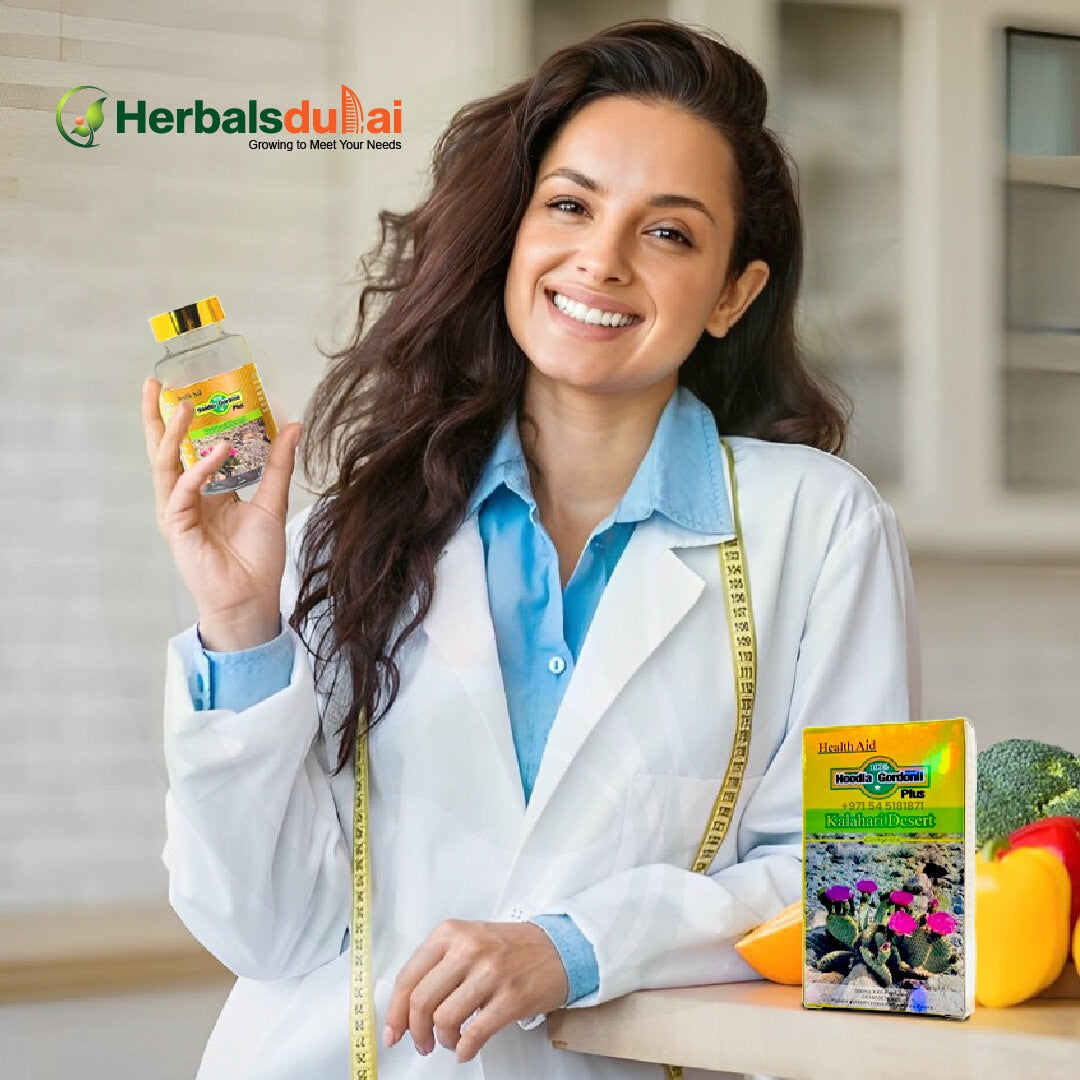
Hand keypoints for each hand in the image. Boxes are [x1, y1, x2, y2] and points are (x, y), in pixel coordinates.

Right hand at [142, 376, 302, 649]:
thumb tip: (292, 425)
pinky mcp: (177, 526)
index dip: (186, 420)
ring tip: (186, 405)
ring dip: (174, 434)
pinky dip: (200, 470)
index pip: (188, 448)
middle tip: (157, 383)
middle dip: (158, 417)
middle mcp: (186, 498)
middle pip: (165, 450)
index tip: (187, 388)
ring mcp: (177, 512)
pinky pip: (183, 491)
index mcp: (205, 492)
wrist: (253, 598)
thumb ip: (278, 464)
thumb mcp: (272, 501)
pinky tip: (218, 452)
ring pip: (167, 464)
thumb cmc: (258, 558)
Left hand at [384, 919, 568, 1061]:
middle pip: (422, 1002)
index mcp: (451, 933)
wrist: (558, 948)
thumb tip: (406, 1006)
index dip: (395, 1012)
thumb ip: (438, 964)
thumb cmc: (511, 947)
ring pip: (444, 1019)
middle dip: (416, 1032)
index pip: (408, 977)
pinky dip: (464, 1050)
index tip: (393, 1032)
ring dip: (444, 1040)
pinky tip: (466, 1049)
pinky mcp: (510, 997)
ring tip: (451, 1040)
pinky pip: (474, 1034)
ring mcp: (490, 973)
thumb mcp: (469, 940)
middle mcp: (468, 949)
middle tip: (423, 1043)